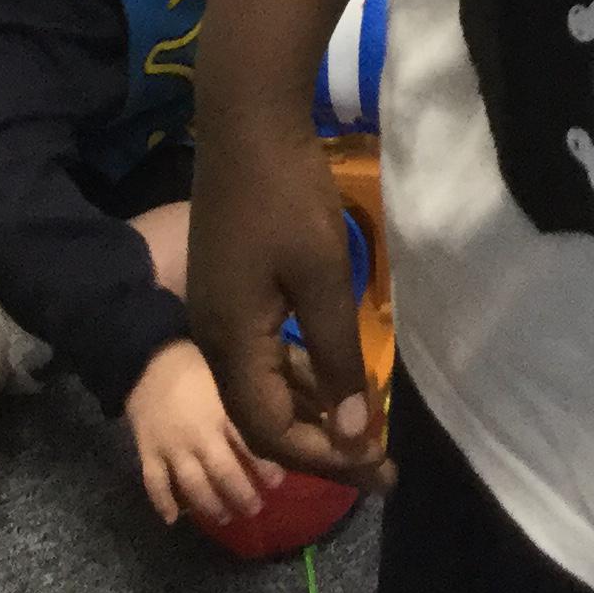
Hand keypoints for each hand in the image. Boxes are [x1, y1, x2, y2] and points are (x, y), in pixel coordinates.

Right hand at [122, 336, 284, 529]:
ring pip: (191, 486)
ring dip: (209, 506)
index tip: (279, 482)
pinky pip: (154, 484)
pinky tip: (174, 520)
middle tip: (256, 509)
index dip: (265, 467)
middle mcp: (198, 434)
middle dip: (241, 495)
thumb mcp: (235, 369)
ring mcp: (171, 447)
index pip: (249, 445)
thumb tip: (300, 404)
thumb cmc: (199, 360)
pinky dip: (162, 504)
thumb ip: (260, 389)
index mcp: (223, 411)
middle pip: (222, 473)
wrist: (148, 355)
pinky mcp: (147, 452)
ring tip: (225, 518)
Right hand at [187, 112, 390, 490]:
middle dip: (322, 446)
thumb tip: (353, 431)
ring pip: (264, 388)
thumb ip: (337, 356)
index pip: (270, 432)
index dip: (323, 457)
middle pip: (264, 420)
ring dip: (313, 412)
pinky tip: (335, 377)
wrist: (247, 125)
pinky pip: (263, 356)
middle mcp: (215, 343)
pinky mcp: (231, 294)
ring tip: (364, 429)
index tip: (375, 467)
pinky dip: (300, 375)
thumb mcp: (322, 278)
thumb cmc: (287, 199)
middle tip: (379, 464)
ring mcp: (220, 316)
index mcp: (230, 346)